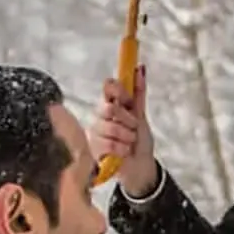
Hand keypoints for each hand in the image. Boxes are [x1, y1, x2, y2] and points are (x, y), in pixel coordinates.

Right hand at [89, 68, 157, 194]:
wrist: (140, 166)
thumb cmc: (139, 141)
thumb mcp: (141, 116)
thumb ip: (139, 93)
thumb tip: (140, 68)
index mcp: (110, 104)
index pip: (108, 86)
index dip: (119, 91)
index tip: (128, 102)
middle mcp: (100, 116)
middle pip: (109, 108)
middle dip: (127, 120)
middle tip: (133, 128)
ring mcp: (94, 132)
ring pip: (111, 128)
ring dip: (127, 138)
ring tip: (129, 143)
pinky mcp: (92, 149)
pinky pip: (108, 144)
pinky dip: (122, 150)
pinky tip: (123, 153)